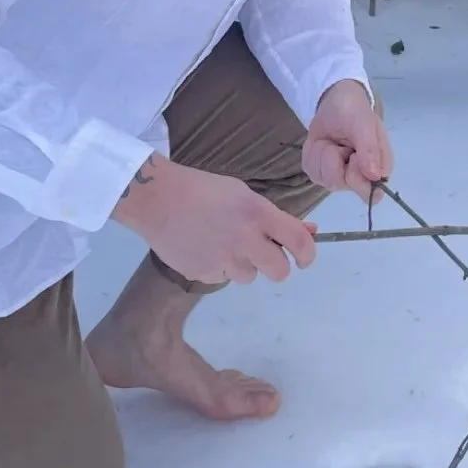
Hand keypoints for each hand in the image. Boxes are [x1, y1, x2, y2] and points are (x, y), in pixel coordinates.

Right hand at [112, 154, 317, 286]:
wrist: (157, 198)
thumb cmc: (204, 190)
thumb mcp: (244, 195)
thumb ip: (276, 217)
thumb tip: (310, 232)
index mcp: (257, 213)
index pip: (299, 242)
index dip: (308, 255)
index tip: (305, 259)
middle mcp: (244, 239)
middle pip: (279, 272)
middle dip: (276, 266)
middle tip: (264, 255)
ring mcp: (222, 260)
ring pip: (249, 277)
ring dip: (244, 265)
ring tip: (223, 243)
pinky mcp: (202, 274)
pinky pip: (222, 278)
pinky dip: (218, 267)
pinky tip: (203, 247)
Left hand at [303, 79, 393, 204]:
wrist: (335, 102)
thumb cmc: (355, 112)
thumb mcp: (365, 124)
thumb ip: (370, 149)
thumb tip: (375, 176)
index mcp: (378, 169)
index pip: (372, 195)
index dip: (357, 178)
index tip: (352, 156)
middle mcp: (359, 178)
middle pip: (340, 184)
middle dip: (335, 159)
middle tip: (341, 143)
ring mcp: (337, 177)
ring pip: (322, 177)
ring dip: (323, 153)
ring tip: (332, 140)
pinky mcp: (319, 172)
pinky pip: (310, 169)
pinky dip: (313, 152)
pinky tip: (322, 142)